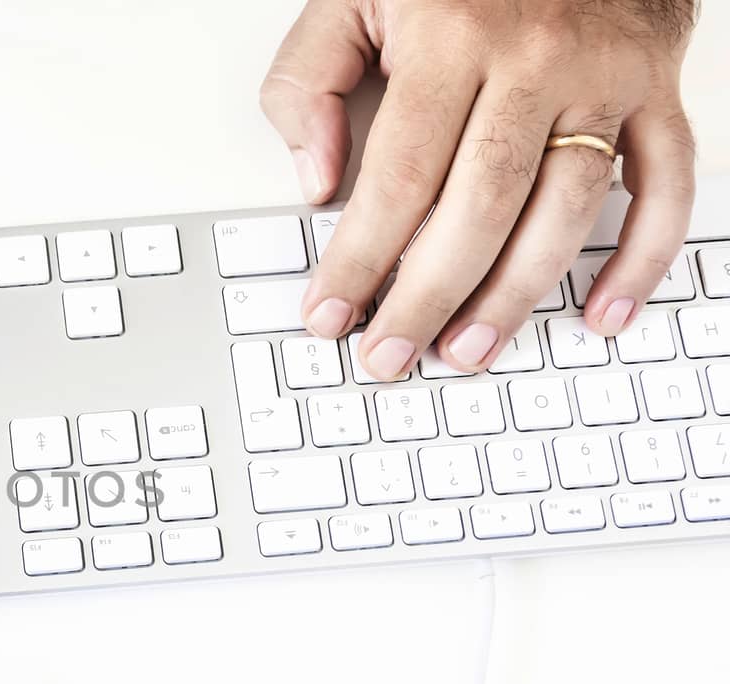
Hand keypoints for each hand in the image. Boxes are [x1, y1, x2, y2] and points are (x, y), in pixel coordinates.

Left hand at [261, 0, 697, 379]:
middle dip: (428, 297)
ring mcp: (603, 77)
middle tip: (390, 357)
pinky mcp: (654, 91)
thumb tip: (316, 181)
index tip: (329, 314)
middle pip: (480, 206)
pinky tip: (602, 314)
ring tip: (467, 350)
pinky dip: (642, 258)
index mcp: (452, 37)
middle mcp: (536, 59)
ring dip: (515, 295)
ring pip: (564, 209)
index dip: (360, 257)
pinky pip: (665, 186)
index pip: (399, 175)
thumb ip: (308, 79)